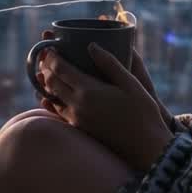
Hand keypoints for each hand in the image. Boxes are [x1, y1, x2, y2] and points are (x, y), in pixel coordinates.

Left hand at [35, 31, 173, 130]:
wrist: (145, 146)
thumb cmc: (142, 112)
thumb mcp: (131, 83)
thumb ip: (110, 63)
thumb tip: (91, 45)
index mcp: (89, 91)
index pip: (60, 69)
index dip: (51, 57)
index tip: (49, 47)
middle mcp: (77, 106)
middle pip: (51, 83)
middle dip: (46, 68)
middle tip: (46, 58)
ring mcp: (76, 119)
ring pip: (51, 98)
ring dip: (47, 84)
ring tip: (48, 73)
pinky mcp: (79, 129)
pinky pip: (58, 112)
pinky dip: (52, 101)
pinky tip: (54, 96)